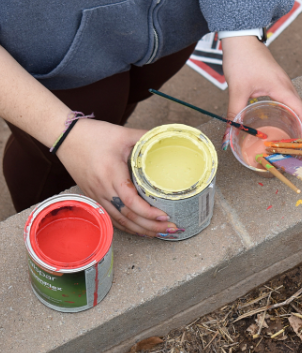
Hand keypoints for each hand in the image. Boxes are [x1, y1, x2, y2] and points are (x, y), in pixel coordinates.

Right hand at [56, 119, 177, 236]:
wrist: (65, 138)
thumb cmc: (94, 134)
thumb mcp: (123, 134)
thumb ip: (146, 137)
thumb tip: (167, 138)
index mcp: (112, 174)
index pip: (131, 201)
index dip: (148, 212)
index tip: (165, 216)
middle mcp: (103, 189)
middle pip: (128, 216)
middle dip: (151, 226)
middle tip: (171, 229)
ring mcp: (97, 195)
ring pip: (119, 220)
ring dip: (140, 229)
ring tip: (160, 233)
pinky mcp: (93, 196)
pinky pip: (111, 216)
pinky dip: (127, 226)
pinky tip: (139, 229)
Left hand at [222, 36, 301, 137]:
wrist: (240, 38)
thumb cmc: (242, 58)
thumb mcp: (237, 88)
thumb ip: (234, 111)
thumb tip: (230, 131)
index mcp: (282, 88)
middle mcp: (287, 86)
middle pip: (301, 110)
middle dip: (301, 129)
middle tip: (295, 146)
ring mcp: (283, 83)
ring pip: (294, 106)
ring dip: (295, 121)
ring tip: (288, 137)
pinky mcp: (276, 82)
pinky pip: (287, 100)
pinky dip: (287, 113)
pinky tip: (278, 120)